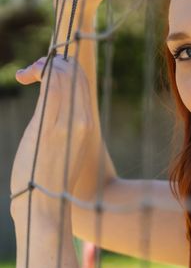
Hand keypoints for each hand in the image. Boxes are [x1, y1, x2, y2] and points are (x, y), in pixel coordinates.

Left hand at [10, 55, 95, 219]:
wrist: (46, 205)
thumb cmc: (50, 179)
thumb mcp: (63, 148)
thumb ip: (60, 126)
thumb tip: (50, 111)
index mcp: (87, 124)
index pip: (81, 82)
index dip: (65, 68)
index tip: (44, 73)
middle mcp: (82, 119)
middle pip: (74, 74)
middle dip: (54, 63)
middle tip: (31, 71)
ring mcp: (68, 122)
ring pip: (63, 76)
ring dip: (43, 66)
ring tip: (27, 73)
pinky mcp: (50, 126)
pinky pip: (51, 86)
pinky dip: (40, 72)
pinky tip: (27, 76)